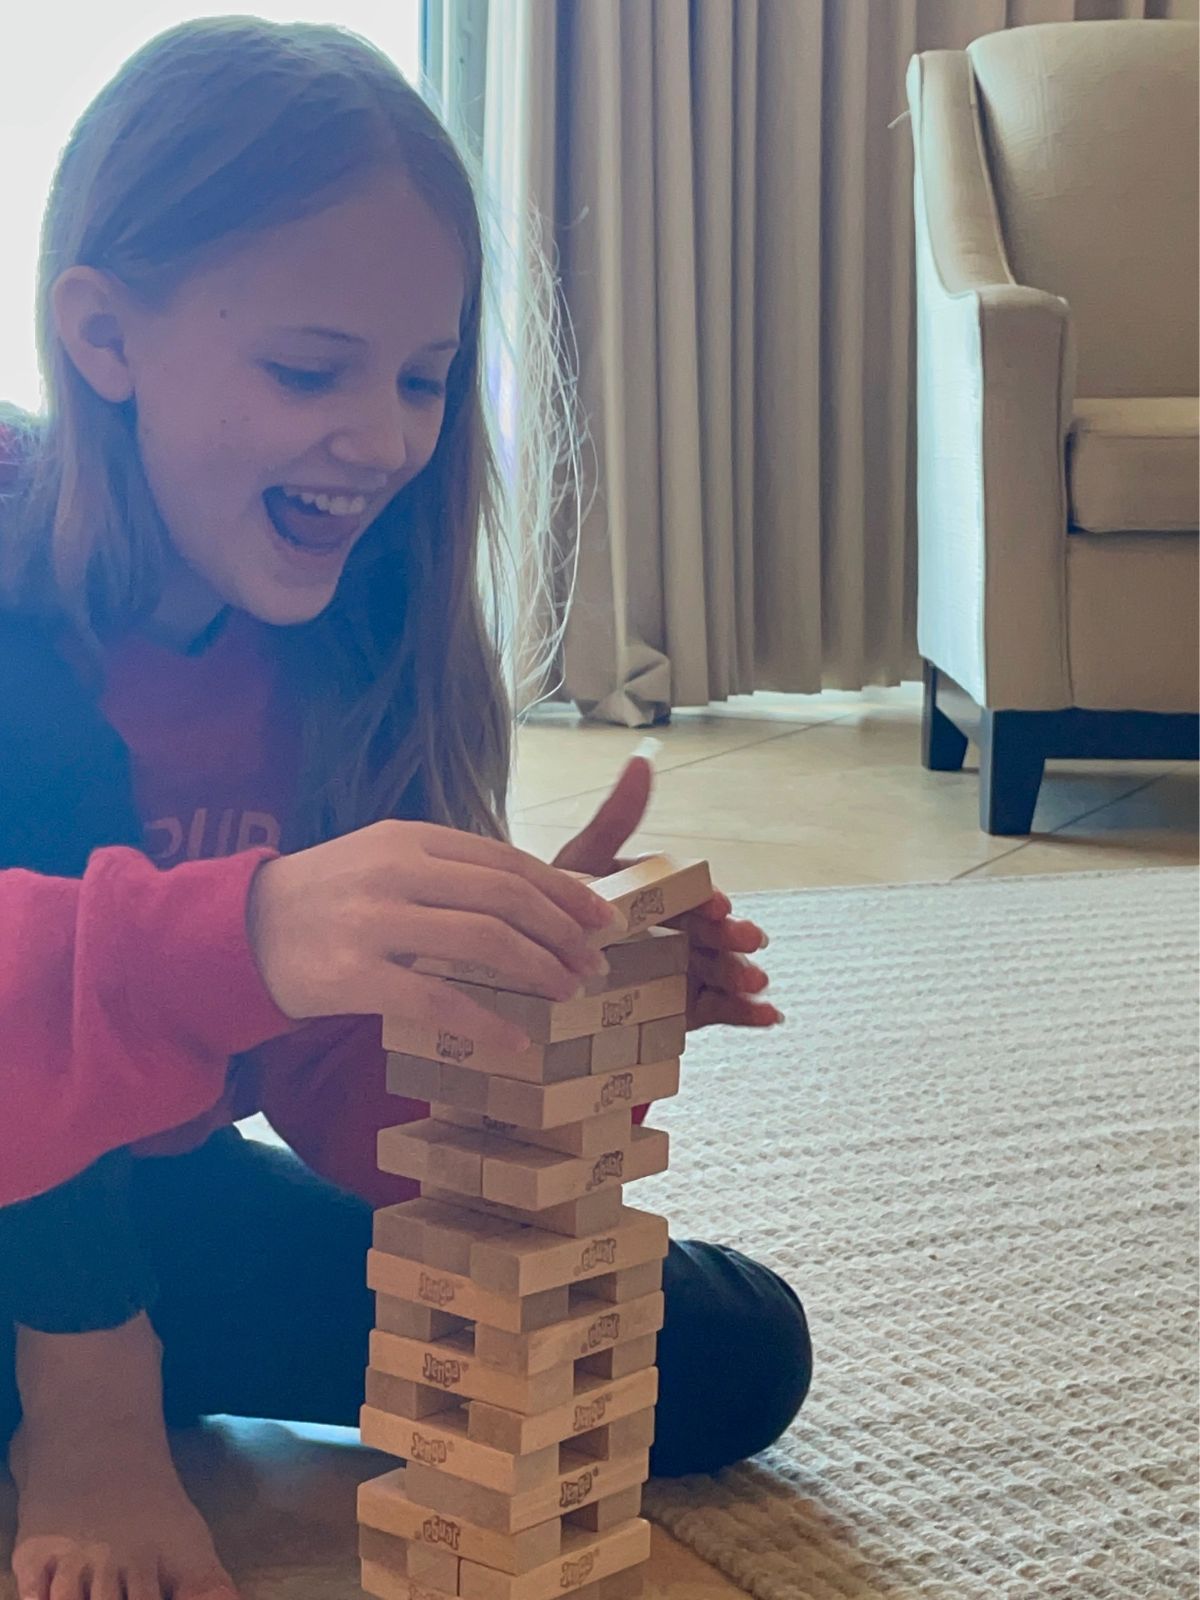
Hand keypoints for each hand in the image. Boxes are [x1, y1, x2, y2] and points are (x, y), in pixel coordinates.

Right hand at [247, 820, 620, 1048]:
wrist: (237, 932)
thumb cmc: (327, 900)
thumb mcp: (384, 861)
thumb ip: (447, 872)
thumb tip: (529, 899)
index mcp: (411, 838)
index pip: (507, 860)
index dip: (563, 891)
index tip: (602, 919)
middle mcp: (397, 870)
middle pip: (506, 896)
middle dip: (563, 932)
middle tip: (594, 964)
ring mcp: (373, 920)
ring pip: (483, 941)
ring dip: (539, 969)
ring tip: (568, 992)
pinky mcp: (353, 975)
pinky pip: (438, 998)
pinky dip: (487, 1021)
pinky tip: (517, 1040)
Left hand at [552, 757, 780, 1031]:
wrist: (537, 981)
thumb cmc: (560, 911)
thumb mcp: (584, 863)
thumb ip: (616, 819)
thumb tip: (643, 760)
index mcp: (659, 893)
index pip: (688, 893)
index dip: (704, 898)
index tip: (717, 904)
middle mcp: (677, 929)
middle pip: (711, 932)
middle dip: (732, 936)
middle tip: (746, 939)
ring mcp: (684, 969)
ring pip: (721, 970)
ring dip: (743, 974)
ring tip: (754, 981)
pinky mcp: (686, 1009)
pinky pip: (721, 1011)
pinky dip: (747, 1014)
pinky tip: (768, 1017)